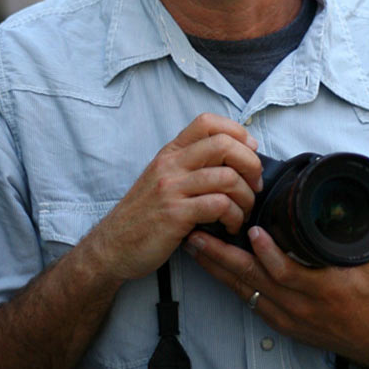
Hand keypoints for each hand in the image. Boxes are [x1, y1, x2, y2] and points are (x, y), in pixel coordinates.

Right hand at [89, 113, 262, 284]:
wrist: (113, 246)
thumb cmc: (144, 215)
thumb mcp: (163, 179)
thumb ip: (190, 165)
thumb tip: (234, 157)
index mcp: (170, 153)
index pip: (207, 122)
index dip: (237, 131)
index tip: (250, 151)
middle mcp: (170, 165)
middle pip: (223, 144)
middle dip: (250, 163)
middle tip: (255, 184)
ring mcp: (172, 189)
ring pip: (227, 177)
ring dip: (246, 197)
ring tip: (242, 212)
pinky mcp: (175, 215)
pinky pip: (219, 206)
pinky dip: (234, 217)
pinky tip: (230, 226)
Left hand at [185, 225, 368, 368]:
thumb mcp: (365, 262)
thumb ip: (345, 235)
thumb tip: (332, 199)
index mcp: (323, 288)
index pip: (288, 272)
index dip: (268, 252)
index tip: (252, 230)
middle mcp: (299, 305)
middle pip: (253, 279)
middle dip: (221, 256)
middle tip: (197, 235)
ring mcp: (286, 317)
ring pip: (244, 289)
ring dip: (217, 267)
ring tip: (194, 246)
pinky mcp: (279, 324)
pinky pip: (248, 300)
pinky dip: (228, 281)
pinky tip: (213, 267)